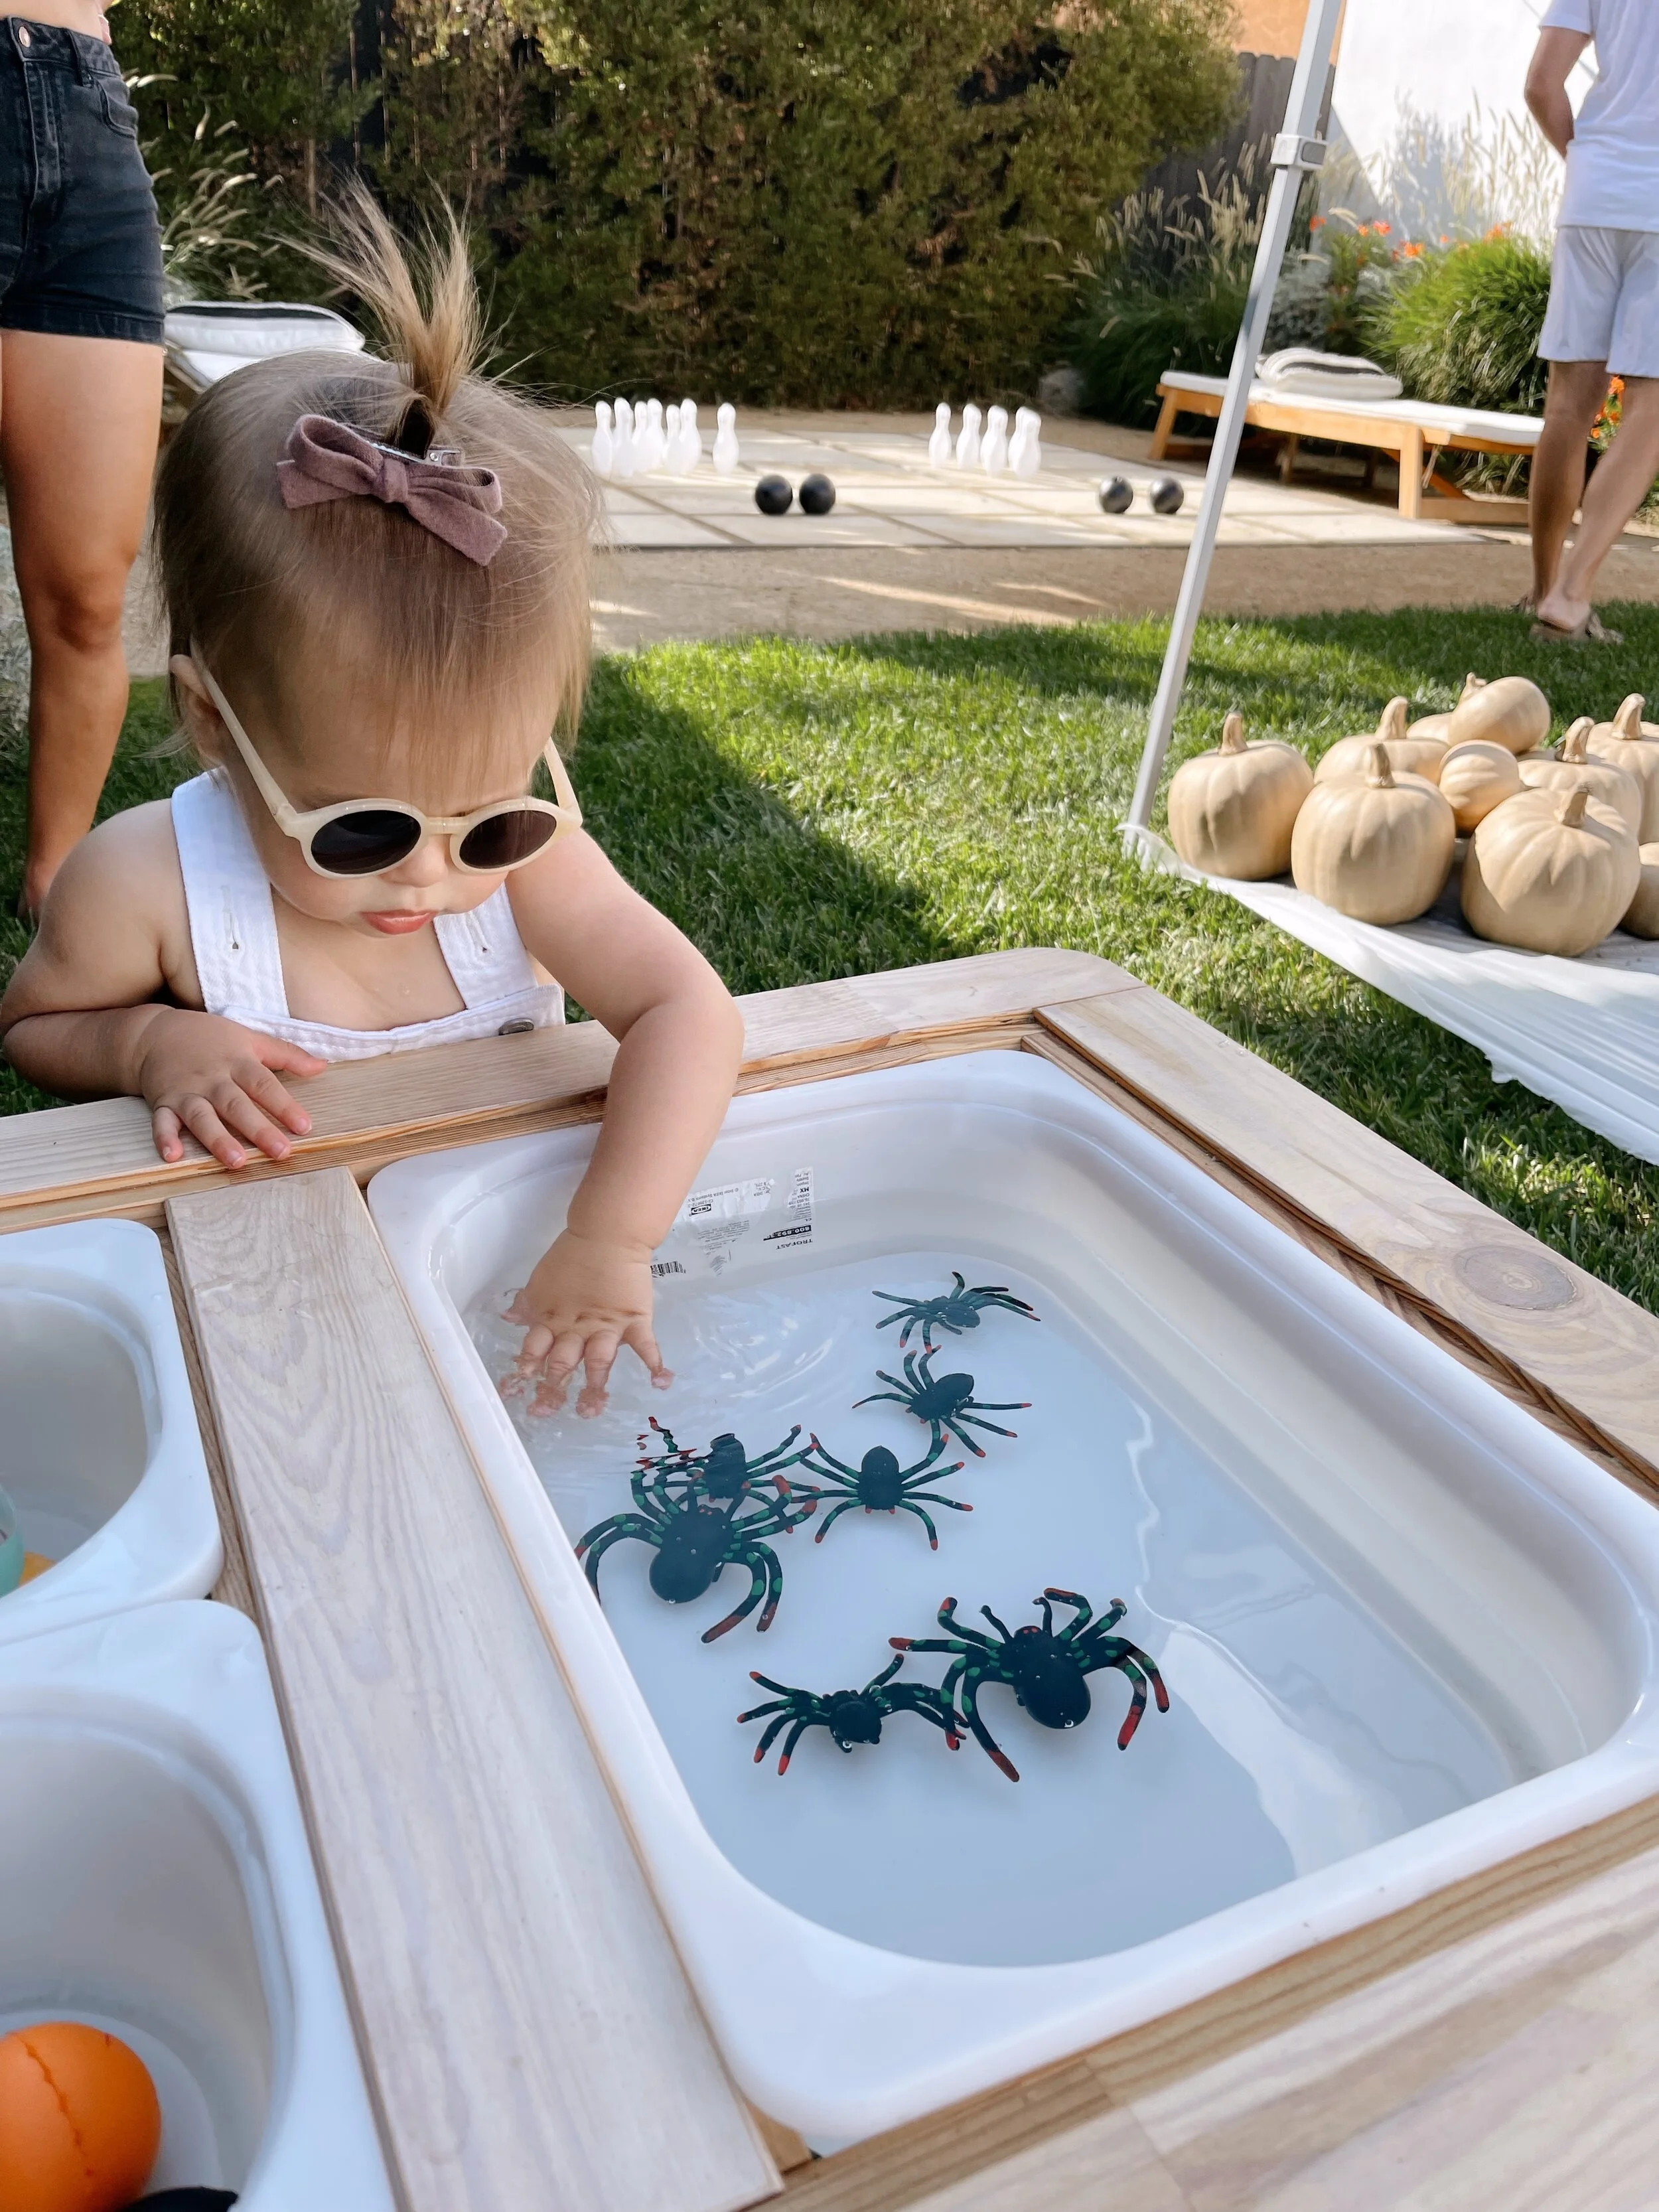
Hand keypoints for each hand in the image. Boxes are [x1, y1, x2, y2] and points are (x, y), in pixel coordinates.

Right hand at [133, 1008, 326, 1167]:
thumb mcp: (250, 1038)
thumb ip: (286, 1054)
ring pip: (202, 1117)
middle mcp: (212, 1079)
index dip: (284, 1105)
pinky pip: (162, 1122)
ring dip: (217, 1139)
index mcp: (237, 1062)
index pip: (264, 1085)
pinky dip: (164, 1138)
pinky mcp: (163, 1103)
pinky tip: (173, 1156)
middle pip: (236, 1105)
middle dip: (259, 1129)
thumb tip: (322, 1065)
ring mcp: (186, 1092)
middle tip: (281, 1151)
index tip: (304, 1126)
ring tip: (236, 1161)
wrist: (155, 1033)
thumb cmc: (210, 1038)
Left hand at [507, 1228, 669, 1417]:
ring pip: (598, 1362)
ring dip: (594, 1387)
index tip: (517, 1389)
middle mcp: (577, 1328)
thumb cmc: (571, 1257)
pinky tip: (661, 1383)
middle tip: (545, 1412)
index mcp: (552, 1318)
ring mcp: (607, 1327)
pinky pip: (645, 1346)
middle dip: (553, 1388)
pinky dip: (654, 1364)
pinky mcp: (634, 1320)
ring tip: (591, 1409)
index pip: (534, 1348)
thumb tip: (509, 1318)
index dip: (526, 1368)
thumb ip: (528, 1303)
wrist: (608, 1235)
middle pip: (562, 1363)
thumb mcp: (541, 1280)